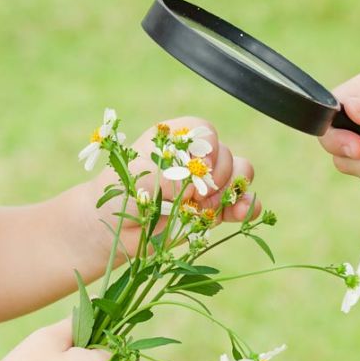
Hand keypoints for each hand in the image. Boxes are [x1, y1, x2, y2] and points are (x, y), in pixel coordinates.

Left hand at [113, 116, 258, 223]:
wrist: (112, 230)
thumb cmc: (120, 195)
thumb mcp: (142, 177)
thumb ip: (174, 174)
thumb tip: (203, 180)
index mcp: (174, 139)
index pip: (205, 131)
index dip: (207, 148)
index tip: (197, 166)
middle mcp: (192, 158)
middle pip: (226, 155)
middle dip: (216, 176)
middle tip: (193, 195)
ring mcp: (204, 184)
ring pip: (239, 176)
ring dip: (231, 191)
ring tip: (208, 207)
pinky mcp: (212, 210)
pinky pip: (241, 203)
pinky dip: (246, 206)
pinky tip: (242, 213)